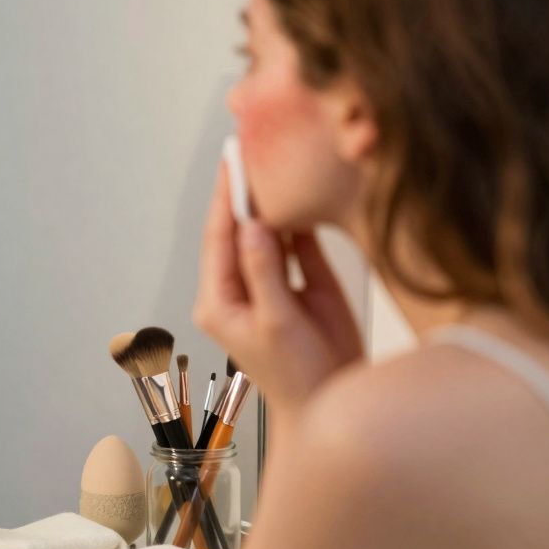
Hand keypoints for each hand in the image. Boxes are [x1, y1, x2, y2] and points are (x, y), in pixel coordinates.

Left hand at [192, 155, 363, 415]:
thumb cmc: (297, 376)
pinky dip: (295, 217)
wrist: (330, 403)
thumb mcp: (278, 324)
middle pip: (237, 229)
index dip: (225, 197)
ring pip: (264, 231)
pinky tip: (299, 190)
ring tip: (273, 157)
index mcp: (219, 300)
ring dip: (268, 199)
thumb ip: (265, 273)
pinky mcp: (299, 282)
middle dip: (243, 189)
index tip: (232, 160)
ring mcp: (268, 282)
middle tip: (251, 146)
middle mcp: (238, 287)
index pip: (218, 238)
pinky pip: (293, 242)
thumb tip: (252, 226)